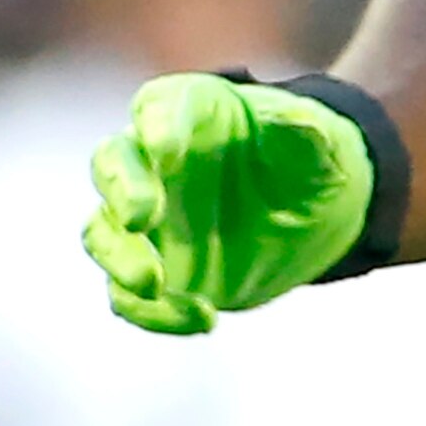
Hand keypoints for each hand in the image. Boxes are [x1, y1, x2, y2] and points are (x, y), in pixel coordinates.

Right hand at [81, 72, 378, 333]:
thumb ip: (307, 135)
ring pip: (104, 232)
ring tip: (153, 284)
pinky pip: (129, 293)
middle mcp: (154, 160)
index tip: (167, 150)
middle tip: (144, 218)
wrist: (309, 212)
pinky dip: (154, 313)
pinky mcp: (153, 267)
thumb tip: (300, 122)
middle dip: (122, 191)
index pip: (159, 106)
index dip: (158, 125)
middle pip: (112, 164)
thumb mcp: (322, 147)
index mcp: (190, 112)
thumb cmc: (307, 162)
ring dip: (119, 259)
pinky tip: (204, 318)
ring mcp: (147, 217)